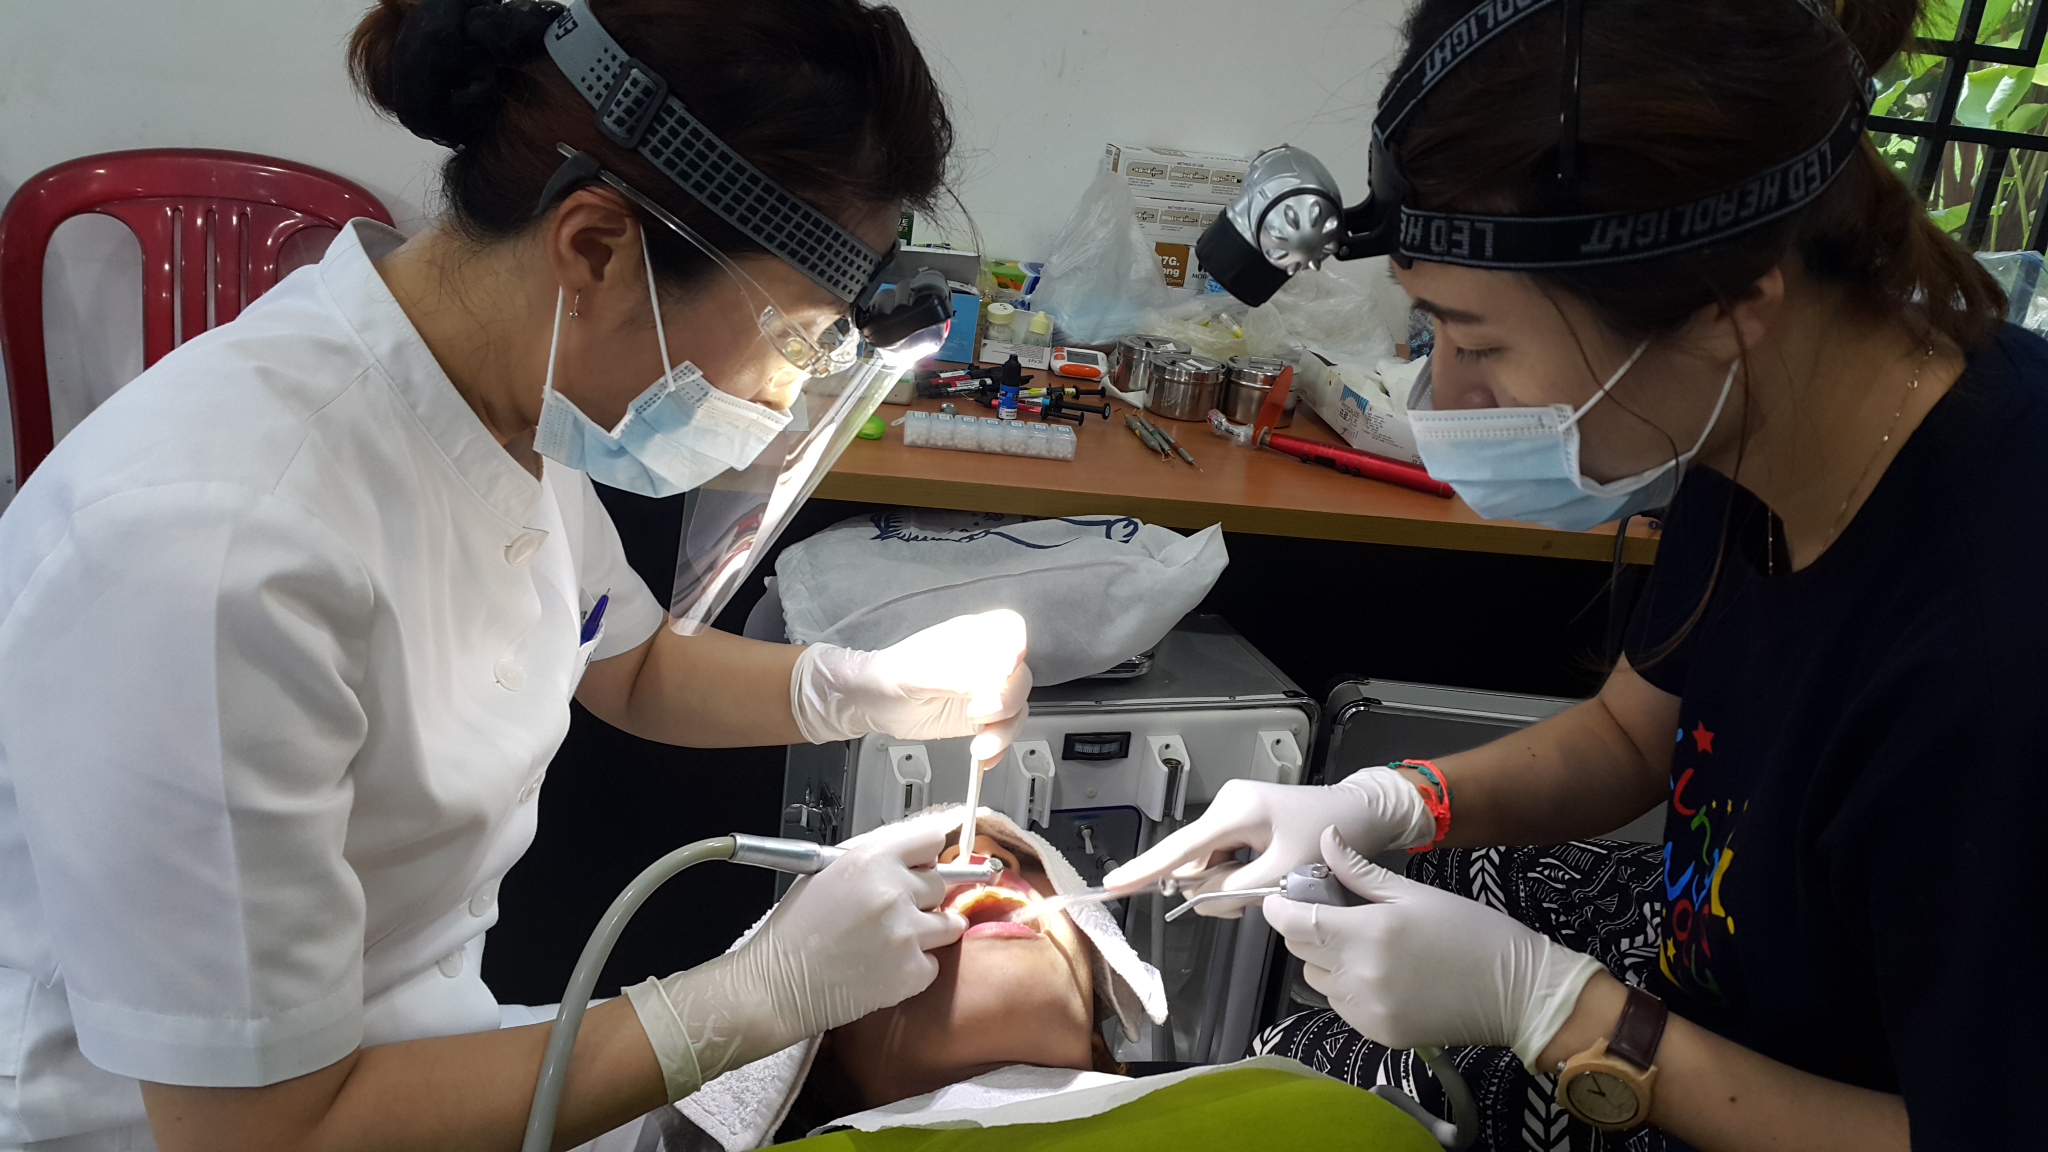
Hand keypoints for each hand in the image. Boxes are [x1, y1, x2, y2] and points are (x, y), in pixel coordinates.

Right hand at [625, 817, 965, 1099]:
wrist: (777, 985)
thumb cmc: (795, 931)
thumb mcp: (825, 872)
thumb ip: (872, 859)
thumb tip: (911, 856)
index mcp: (871, 860)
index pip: (930, 839)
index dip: (924, 855)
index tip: (921, 866)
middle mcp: (894, 893)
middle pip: (940, 884)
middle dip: (922, 897)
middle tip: (892, 913)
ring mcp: (907, 934)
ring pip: (949, 923)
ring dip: (928, 931)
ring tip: (892, 941)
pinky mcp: (912, 972)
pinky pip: (934, 962)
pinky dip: (916, 966)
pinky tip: (884, 967)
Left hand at [790, 609, 1032, 761]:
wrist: (870, 704)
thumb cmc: (887, 678)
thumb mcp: (915, 674)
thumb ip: (954, 674)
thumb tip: (991, 678)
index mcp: (970, 638)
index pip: (1010, 630)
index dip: (1016, 647)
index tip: (1006, 669)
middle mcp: (984, 662)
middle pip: (1020, 675)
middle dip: (1006, 700)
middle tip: (979, 714)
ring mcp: (985, 691)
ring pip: (1017, 708)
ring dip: (1004, 731)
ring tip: (979, 747)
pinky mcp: (982, 719)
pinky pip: (1005, 731)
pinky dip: (999, 747)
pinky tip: (983, 758)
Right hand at [1099, 768, 1434, 915]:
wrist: (1361, 814)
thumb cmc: (1329, 837)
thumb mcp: (1284, 873)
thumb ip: (1236, 890)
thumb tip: (1197, 898)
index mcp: (1235, 811)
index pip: (1180, 848)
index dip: (1146, 871)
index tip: (1113, 886)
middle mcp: (1227, 805)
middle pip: (1193, 861)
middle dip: (1212, 888)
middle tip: (1254, 898)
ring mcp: (1232, 811)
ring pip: (1207, 864)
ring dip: (1228, 885)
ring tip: (1270, 884)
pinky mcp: (1240, 820)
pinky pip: (1222, 857)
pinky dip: (1236, 875)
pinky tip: (1263, 877)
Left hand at [1263, 827, 1603, 1068]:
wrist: (1517, 991)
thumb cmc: (1471, 933)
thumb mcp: (1415, 893)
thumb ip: (1360, 872)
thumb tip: (1326, 840)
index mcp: (1367, 934)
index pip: (1296, 923)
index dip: (1280, 908)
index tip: (1279, 897)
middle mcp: (1360, 977)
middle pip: (1302, 951)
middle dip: (1307, 929)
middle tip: (1335, 913)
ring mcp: (1368, 1011)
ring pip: (1319, 980)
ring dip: (1328, 960)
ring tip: (1365, 945)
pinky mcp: (1379, 1034)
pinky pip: (1342, 1006)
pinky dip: (1349, 989)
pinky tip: (1380, 974)